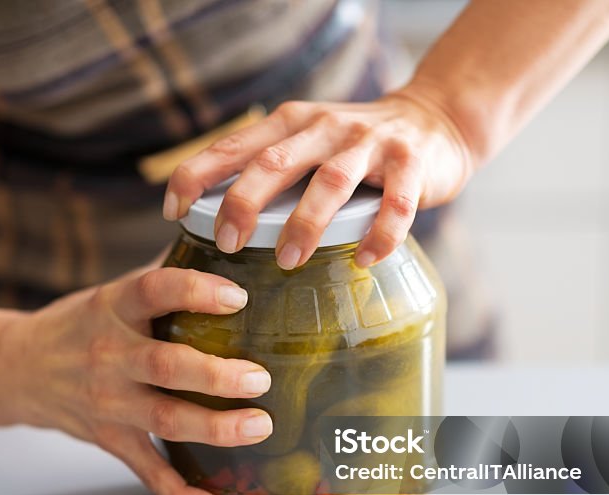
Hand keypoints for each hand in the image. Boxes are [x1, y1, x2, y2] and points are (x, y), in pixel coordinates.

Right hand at [0, 265, 272, 494]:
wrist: (16, 368)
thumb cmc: (78, 324)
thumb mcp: (111, 292)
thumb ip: (162, 276)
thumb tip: (225, 247)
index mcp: (113, 307)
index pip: (153, 291)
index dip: (195, 291)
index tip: (237, 296)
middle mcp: (109, 354)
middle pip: (165, 365)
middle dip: (216, 374)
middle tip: (260, 378)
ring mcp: (108, 402)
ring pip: (165, 419)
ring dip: (215, 427)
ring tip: (259, 426)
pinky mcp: (110, 438)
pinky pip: (147, 471)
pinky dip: (180, 494)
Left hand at [163, 89, 474, 268]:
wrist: (434, 120)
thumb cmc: (353, 147)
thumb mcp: (305, 143)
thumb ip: (268, 169)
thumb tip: (213, 220)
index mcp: (290, 124)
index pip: (232, 145)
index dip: (197, 175)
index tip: (174, 211)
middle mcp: (325, 128)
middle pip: (275, 163)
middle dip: (244, 203)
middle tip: (226, 243)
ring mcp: (369, 145)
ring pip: (330, 182)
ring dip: (305, 223)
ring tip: (287, 261)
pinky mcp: (411, 165)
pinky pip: (394, 204)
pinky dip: (380, 234)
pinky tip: (364, 260)